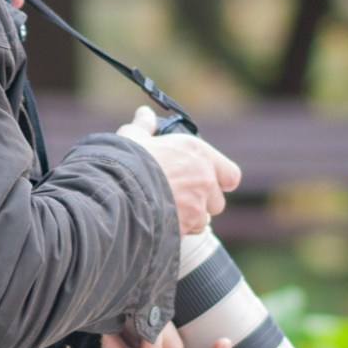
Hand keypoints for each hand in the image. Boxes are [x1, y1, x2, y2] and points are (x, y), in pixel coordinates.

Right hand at [116, 106, 241, 235]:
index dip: (220, 181)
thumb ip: (143, 126)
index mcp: (197, 153)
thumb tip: (144, 114)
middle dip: (202, 204)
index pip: (230, 175)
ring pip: (203, 220)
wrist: (117, 192)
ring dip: (190, 219)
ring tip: (165, 213)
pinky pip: (189, 233)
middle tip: (180, 199)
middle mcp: (204, 179)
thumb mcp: (132, 138)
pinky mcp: (187, 226)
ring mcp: (197, 205)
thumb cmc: (126, 161)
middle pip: (217, 202)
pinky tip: (160, 224)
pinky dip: (179, 231)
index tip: (208, 182)